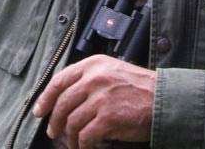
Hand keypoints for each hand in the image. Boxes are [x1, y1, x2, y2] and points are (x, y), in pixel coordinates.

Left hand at [32, 55, 155, 148]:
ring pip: (71, 123)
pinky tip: (86, 148)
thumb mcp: (113, 71)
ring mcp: (101, 98)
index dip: (45, 98)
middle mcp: (95, 78)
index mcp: (94, 65)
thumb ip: (90, 78)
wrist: (165, 100)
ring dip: (70, 138)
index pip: (59, 80)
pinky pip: (85, 137)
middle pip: (62, 103)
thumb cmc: (141, 88)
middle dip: (55, 122)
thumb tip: (64, 98)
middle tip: (53, 132)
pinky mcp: (108, 118)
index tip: (39, 110)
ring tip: (73, 143)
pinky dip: (82, 146)